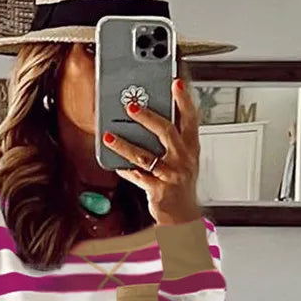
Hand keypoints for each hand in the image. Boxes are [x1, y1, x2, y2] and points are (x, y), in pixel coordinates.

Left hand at [103, 76, 201, 225]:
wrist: (183, 217)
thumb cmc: (180, 185)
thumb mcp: (185, 159)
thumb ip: (174, 139)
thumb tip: (153, 117)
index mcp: (192, 148)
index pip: (190, 118)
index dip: (184, 100)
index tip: (175, 83)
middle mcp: (183, 159)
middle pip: (166, 131)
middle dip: (147, 116)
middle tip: (130, 106)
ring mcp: (171, 175)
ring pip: (144, 156)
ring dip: (124, 145)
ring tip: (109, 137)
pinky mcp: (158, 190)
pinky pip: (137, 177)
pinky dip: (125, 169)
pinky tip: (116, 163)